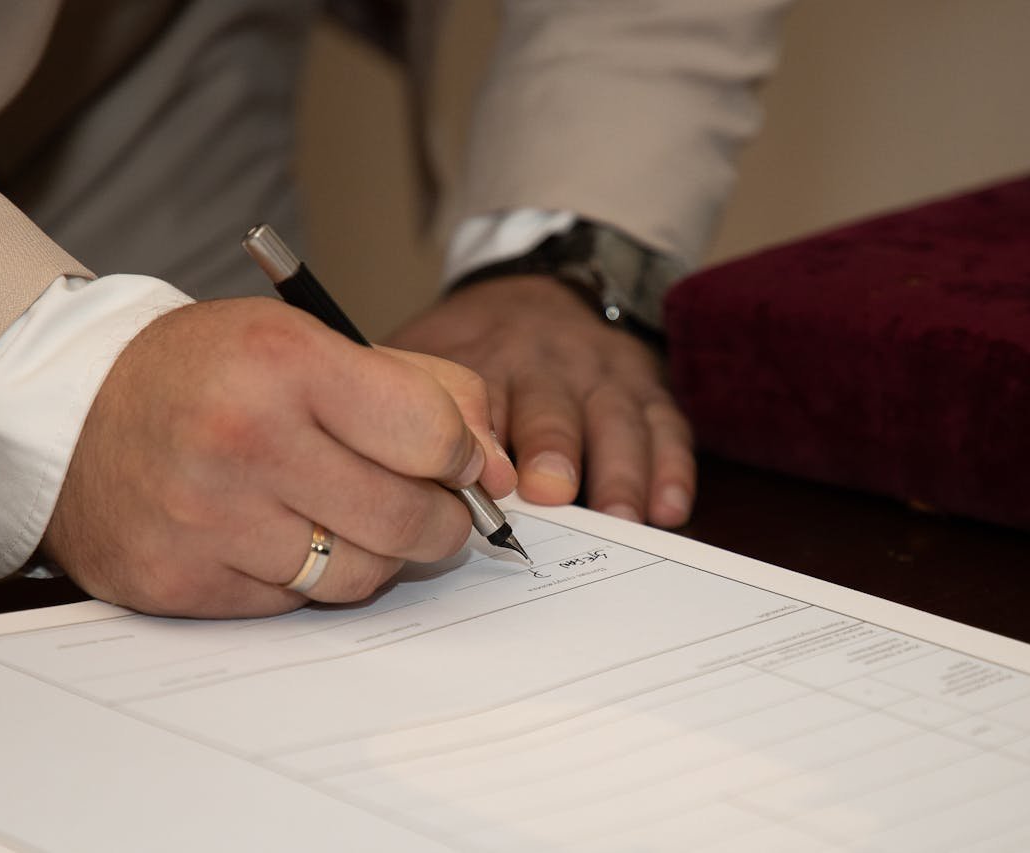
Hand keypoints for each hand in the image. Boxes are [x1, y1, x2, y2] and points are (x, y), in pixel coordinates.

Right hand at [42, 297, 514, 617]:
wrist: (67, 413)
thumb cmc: (206, 372)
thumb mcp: (310, 341)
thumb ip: (422, 390)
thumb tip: (499, 470)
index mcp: (284, 362)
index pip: (431, 436)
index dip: (461, 457)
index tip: (457, 464)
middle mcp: (242, 440)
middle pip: (406, 518)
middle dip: (439, 522)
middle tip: (429, 510)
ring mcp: (205, 520)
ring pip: (357, 577)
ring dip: (376, 557)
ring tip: (352, 521)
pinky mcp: (179, 583)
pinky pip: (293, 607)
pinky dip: (306, 580)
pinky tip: (282, 540)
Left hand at [386, 275, 694, 527]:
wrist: (538, 289)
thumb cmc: (472, 348)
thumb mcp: (424, 355)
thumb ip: (400, 403)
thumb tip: (358, 469)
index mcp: (485, 359)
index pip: (483, 399)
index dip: (484, 439)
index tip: (485, 478)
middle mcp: (546, 364)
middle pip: (552, 407)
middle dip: (554, 448)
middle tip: (551, 493)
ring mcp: (601, 375)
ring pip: (616, 419)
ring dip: (620, 469)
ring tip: (623, 517)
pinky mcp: (645, 388)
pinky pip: (665, 424)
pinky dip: (671, 466)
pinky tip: (669, 507)